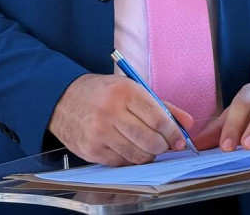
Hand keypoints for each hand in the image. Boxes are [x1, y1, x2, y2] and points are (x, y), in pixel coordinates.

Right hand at [47, 74, 192, 165]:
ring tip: (146, 147)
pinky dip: (130, 159)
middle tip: (164, 145)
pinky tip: (128, 148)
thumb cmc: (102, 92)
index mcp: (125, 91)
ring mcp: (100, 133)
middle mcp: (112, 112)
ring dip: (148, 155)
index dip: (173, 132)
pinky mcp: (92, 150)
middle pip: (150, 140)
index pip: (158, 118)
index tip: (179, 139)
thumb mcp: (131, 88)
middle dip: (163, 146)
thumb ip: (161, 105)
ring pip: (137, 155)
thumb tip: (187, 123)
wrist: (62, 98)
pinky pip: (121, 163)